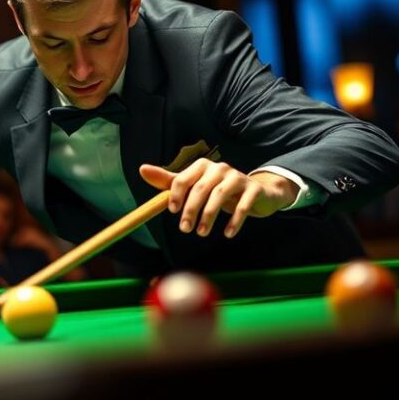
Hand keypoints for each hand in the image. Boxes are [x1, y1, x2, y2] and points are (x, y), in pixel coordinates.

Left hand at [139, 160, 297, 238]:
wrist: (256, 192)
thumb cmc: (218, 190)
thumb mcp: (194, 186)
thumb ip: (169, 181)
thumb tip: (142, 169)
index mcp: (202, 166)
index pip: (183, 179)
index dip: (176, 196)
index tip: (173, 212)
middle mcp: (219, 168)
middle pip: (200, 189)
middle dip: (190, 210)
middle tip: (185, 229)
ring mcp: (238, 177)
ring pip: (219, 196)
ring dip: (209, 216)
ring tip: (202, 233)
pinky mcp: (253, 189)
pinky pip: (242, 205)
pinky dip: (234, 220)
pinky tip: (228, 233)